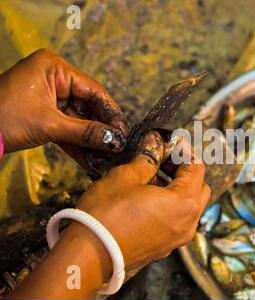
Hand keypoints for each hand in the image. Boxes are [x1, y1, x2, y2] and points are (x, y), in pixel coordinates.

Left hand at [0, 48, 128, 165]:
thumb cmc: (3, 118)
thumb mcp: (49, 125)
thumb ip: (86, 132)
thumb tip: (115, 140)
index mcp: (54, 68)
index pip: (94, 90)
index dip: (111, 113)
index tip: (125, 131)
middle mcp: (54, 77)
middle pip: (88, 106)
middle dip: (101, 129)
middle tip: (118, 146)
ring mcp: (49, 95)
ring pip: (79, 119)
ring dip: (91, 140)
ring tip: (107, 156)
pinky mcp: (44, 112)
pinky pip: (67, 127)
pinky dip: (76, 143)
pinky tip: (91, 159)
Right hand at [74, 131, 210, 269]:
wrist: (89, 256)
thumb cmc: (107, 214)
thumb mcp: (126, 176)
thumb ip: (147, 158)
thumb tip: (155, 143)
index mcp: (185, 203)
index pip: (196, 168)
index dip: (185, 151)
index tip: (171, 141)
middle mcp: (188, 223)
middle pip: (199, 188)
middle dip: (185, 170)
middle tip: (164, 157)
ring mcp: (177, 239)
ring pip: (189, 206)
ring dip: (177, 187)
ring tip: (152, 175)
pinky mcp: (164, 247)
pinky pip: (177, 221)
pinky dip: (170, 205)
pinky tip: (147, 196)